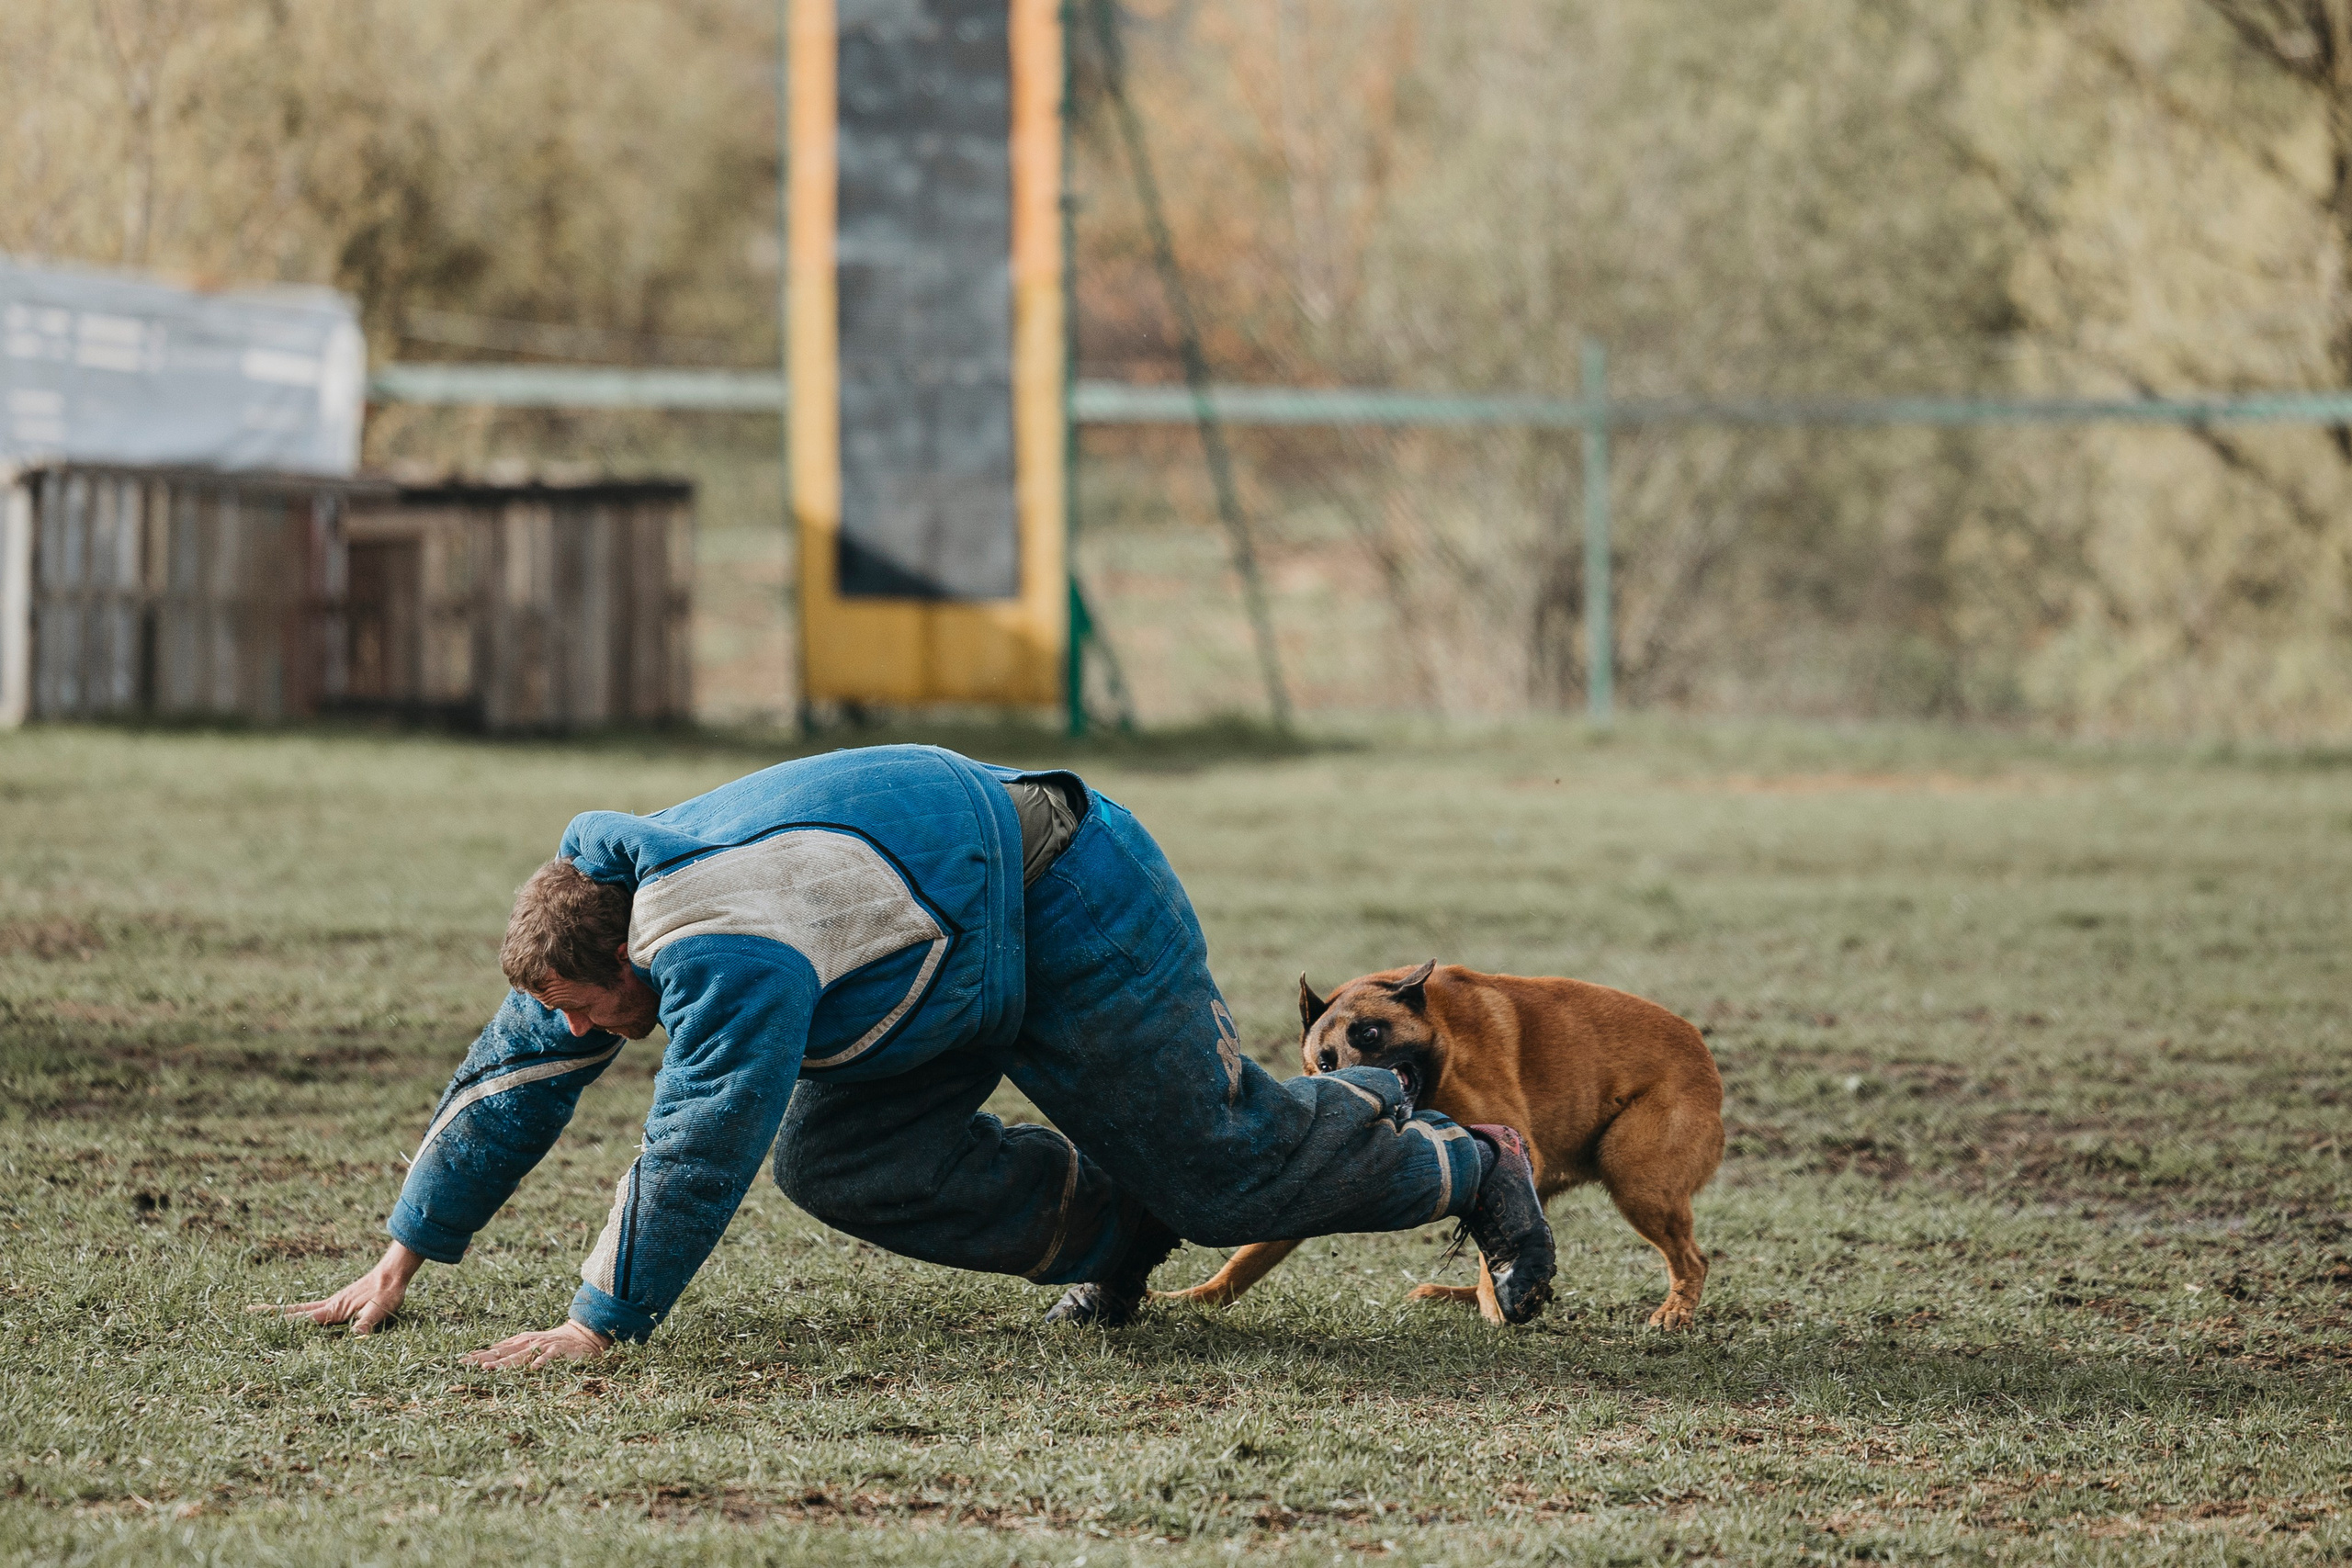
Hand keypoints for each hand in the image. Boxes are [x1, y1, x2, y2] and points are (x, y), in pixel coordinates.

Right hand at [253, 1241, 422, 1335]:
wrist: (394, 1273)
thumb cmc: (387, 1292)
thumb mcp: (379, 1310)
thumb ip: (367, 1323)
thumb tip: (357, 1337)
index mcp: (333, 1309)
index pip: (302, 1318)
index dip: (283, 1323)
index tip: (259, 1325)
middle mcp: (329, 1305)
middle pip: (295, 1311)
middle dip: (272, 1312)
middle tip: (247, 1311)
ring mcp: (335, 1302)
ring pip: (304, 1309)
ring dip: (285, 1312)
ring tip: (264, 1314)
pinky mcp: (342, 1302)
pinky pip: (317, 1309)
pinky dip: (303, 1311)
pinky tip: (302, 1316)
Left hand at [462, 1319, 611, 1369]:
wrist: (582, 1336)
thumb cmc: (552, 1344)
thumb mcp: (530, 1346)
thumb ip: (512, 1352)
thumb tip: (487, 1359)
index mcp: (520, 1342)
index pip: (495, 1349)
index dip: (478, 1355)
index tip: (460, 1362)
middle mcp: (527, 1343)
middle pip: (502, 1352)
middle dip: (483, 1358)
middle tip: (465, 1364)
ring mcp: (542, 1346)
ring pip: (520, 1355)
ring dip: (504, 1362)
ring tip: (488, 1368)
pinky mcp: (557, 1350)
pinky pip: (548, 1357)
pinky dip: (540, 1362)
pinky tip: (533, 1369)